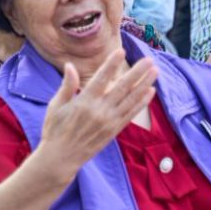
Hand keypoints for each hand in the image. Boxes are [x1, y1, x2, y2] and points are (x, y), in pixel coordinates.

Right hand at [37, 50, 157, 176]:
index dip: (112, 64)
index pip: (101, 78)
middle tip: (149, 59)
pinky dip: (142, 102)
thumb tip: (70, 65)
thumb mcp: (56, 106)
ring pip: (131, 99)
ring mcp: (109, 121)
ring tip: (155, 71)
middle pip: (122, 87)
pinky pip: (132, 113)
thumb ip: (67, 85)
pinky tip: (150, 91)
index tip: (121, 51)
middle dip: (137, 72)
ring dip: (145, 84)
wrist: (60, 158)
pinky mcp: (115, 130)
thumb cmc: (55, 130)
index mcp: (83, 102)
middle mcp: (99, 110)